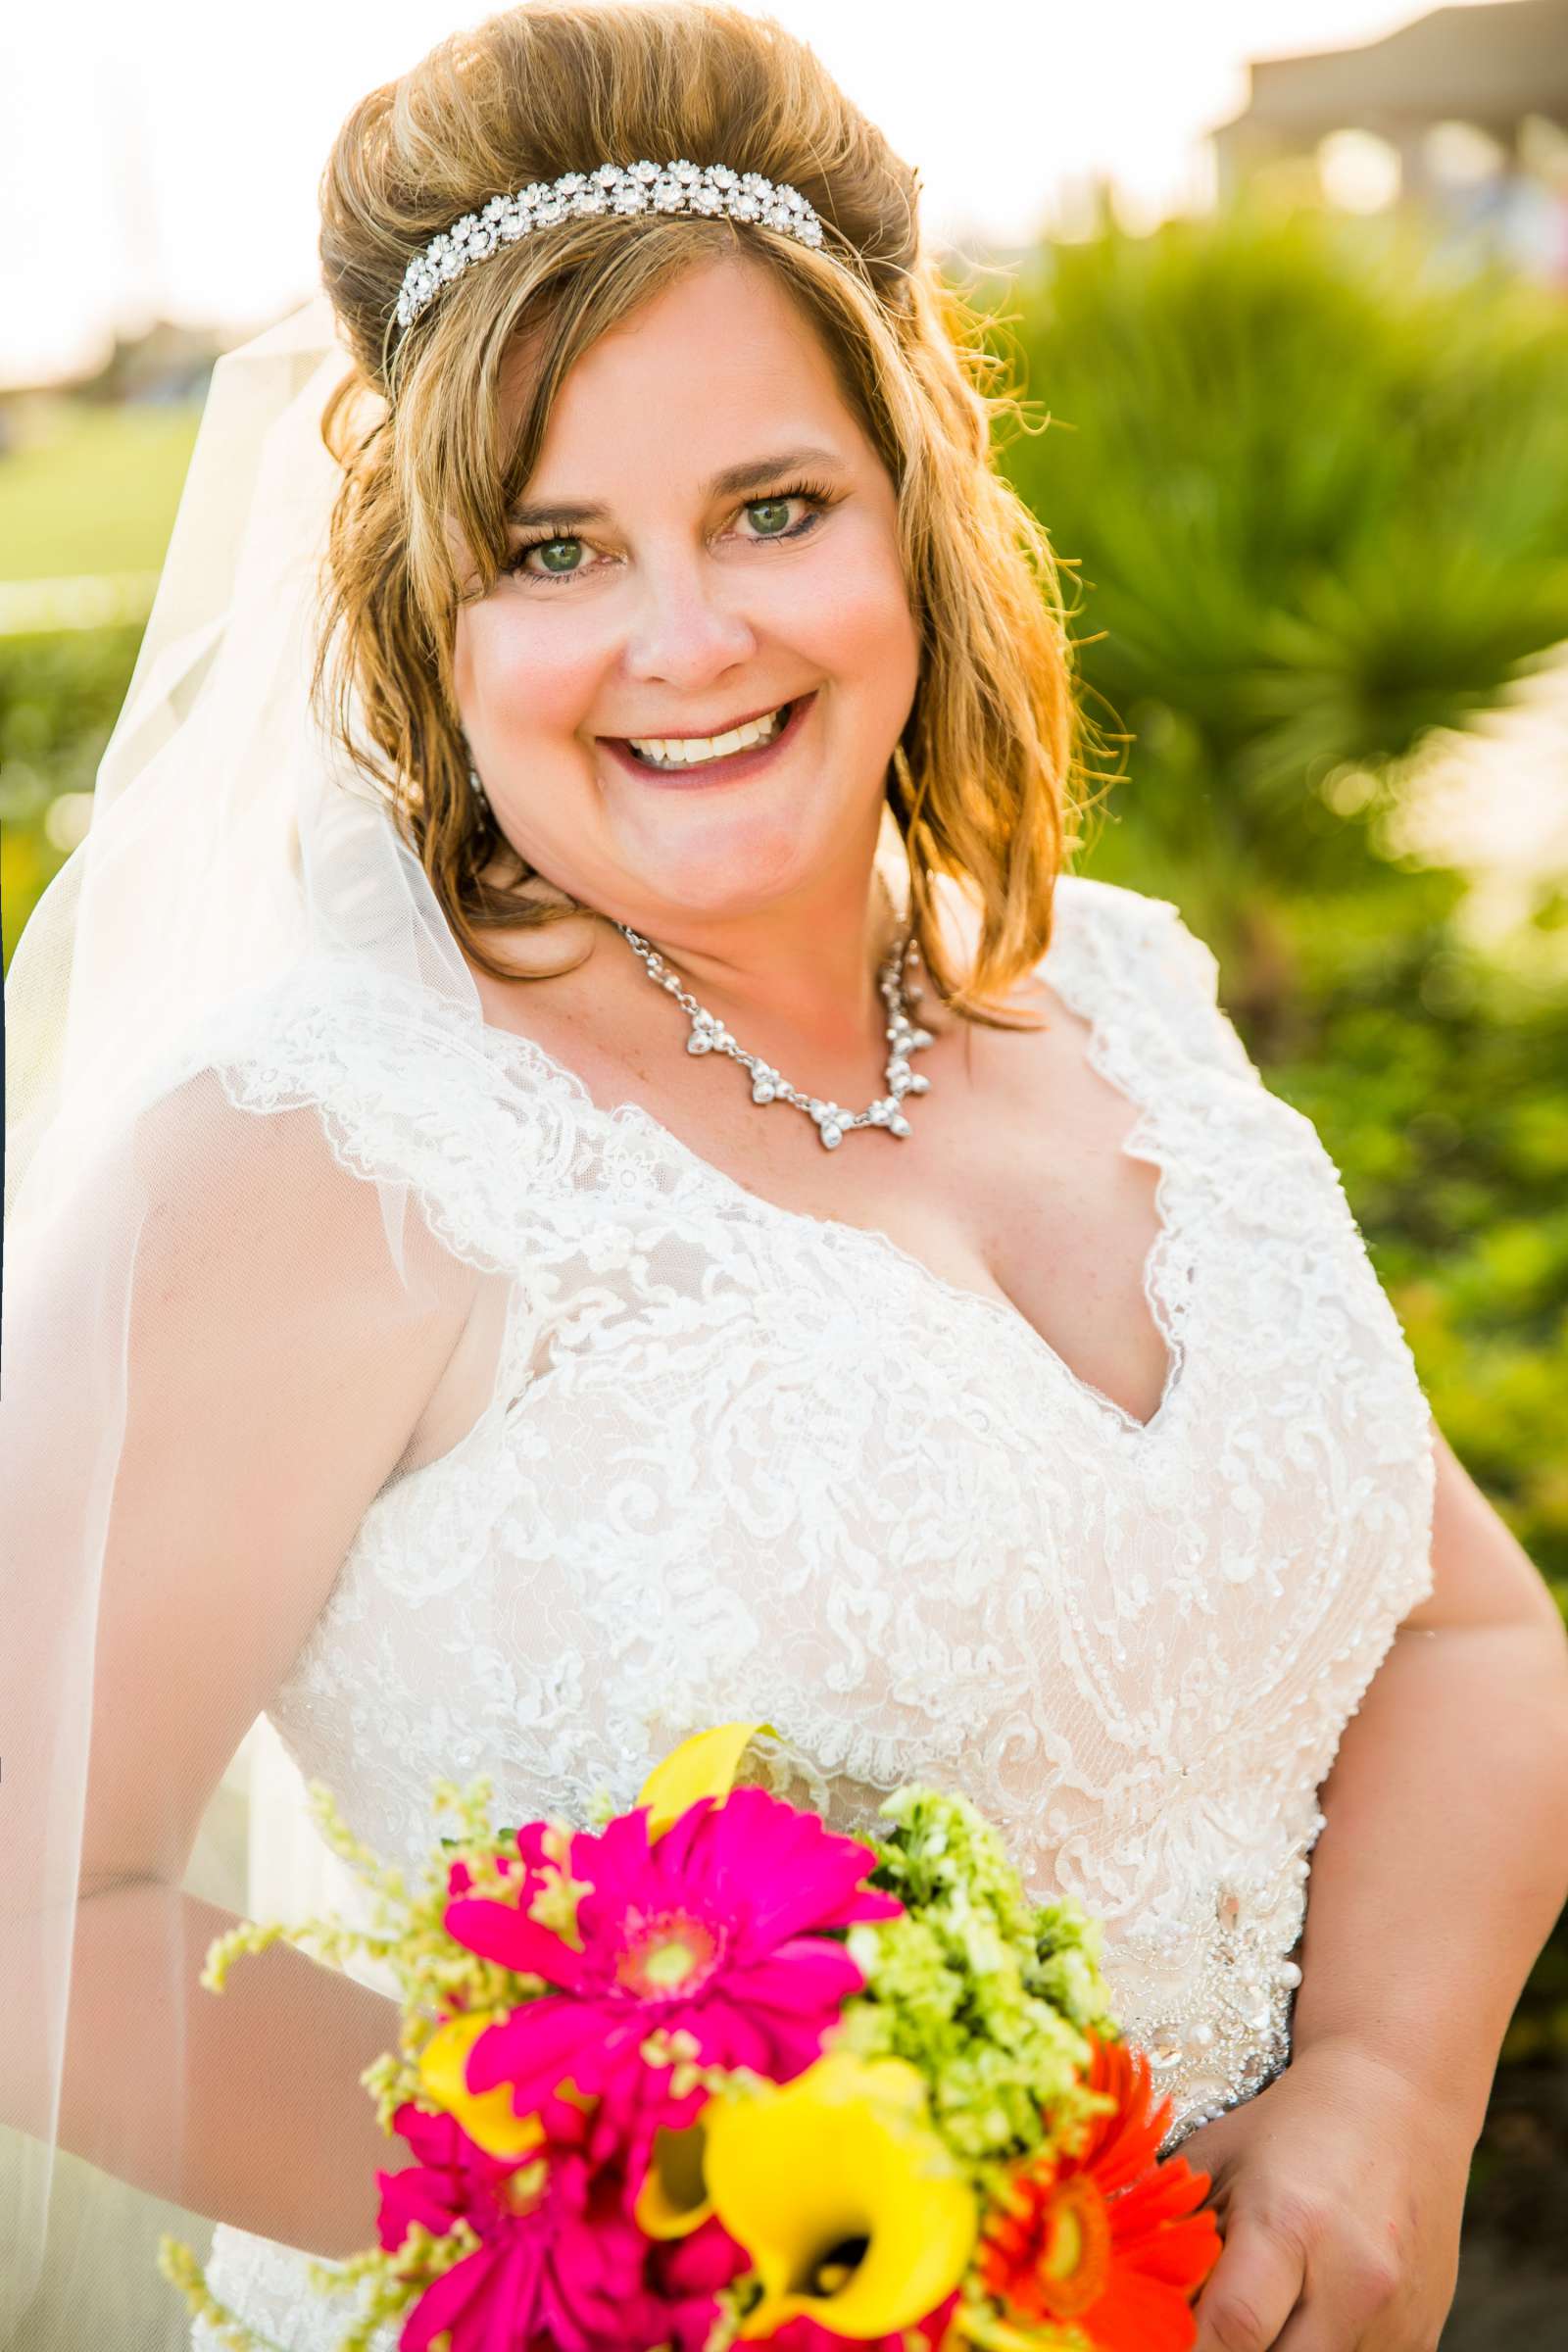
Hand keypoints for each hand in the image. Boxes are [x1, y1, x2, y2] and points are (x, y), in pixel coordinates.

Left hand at [1178, 2041, 1470, 2351]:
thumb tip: (1135, 2304)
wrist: (1398, 2101)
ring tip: (1261, 2309)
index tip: (1157, 2337)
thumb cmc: (1289, 2126)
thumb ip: (1174, 2237)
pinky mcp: (1421, 2338)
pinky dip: (1317, 2351)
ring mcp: (1395, 2316)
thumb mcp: (1215, 2161)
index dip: (1185, 2346)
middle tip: (1206, 2327)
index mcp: (1290, 2223)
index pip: (1231, 2328)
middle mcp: (1353, 2279)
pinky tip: (1304, 2313)